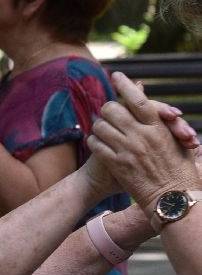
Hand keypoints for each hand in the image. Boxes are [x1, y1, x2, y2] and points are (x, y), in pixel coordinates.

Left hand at [87, 73, 201, 207]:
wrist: (174, 199)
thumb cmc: (180, 170)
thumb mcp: (177, 141)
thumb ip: (164, 122)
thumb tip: (157, 106)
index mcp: (159, 128)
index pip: (139, 99)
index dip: (126, 85)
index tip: (117, 75)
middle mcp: (141, 136)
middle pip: (113, 109)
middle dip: (108, 109)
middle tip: (109, 112)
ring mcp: (127, 150)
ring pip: (101, 126)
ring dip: (99, 126)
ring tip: (103, 129)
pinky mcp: (116, 165)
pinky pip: (96, 145)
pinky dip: (94, 141)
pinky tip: (97, 143)